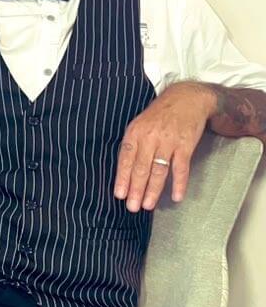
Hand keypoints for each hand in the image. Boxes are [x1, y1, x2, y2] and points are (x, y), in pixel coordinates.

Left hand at [114, 82, 215, 211]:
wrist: (187, 99)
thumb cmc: (159, 115)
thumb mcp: (140, 125)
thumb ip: (133, 145)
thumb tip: (124, 171)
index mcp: (135, 133)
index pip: (125, 159)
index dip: (122, 178)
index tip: (120, 195)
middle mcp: (150, 137)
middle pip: (141, 168)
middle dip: (136, 189)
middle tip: (132, 207)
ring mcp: (168, 141)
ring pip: (159, 170)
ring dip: (153, 190)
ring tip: (147, 205)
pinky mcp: (185, 145)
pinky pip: (181, 168)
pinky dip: (179, 183)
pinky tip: (176, 196)